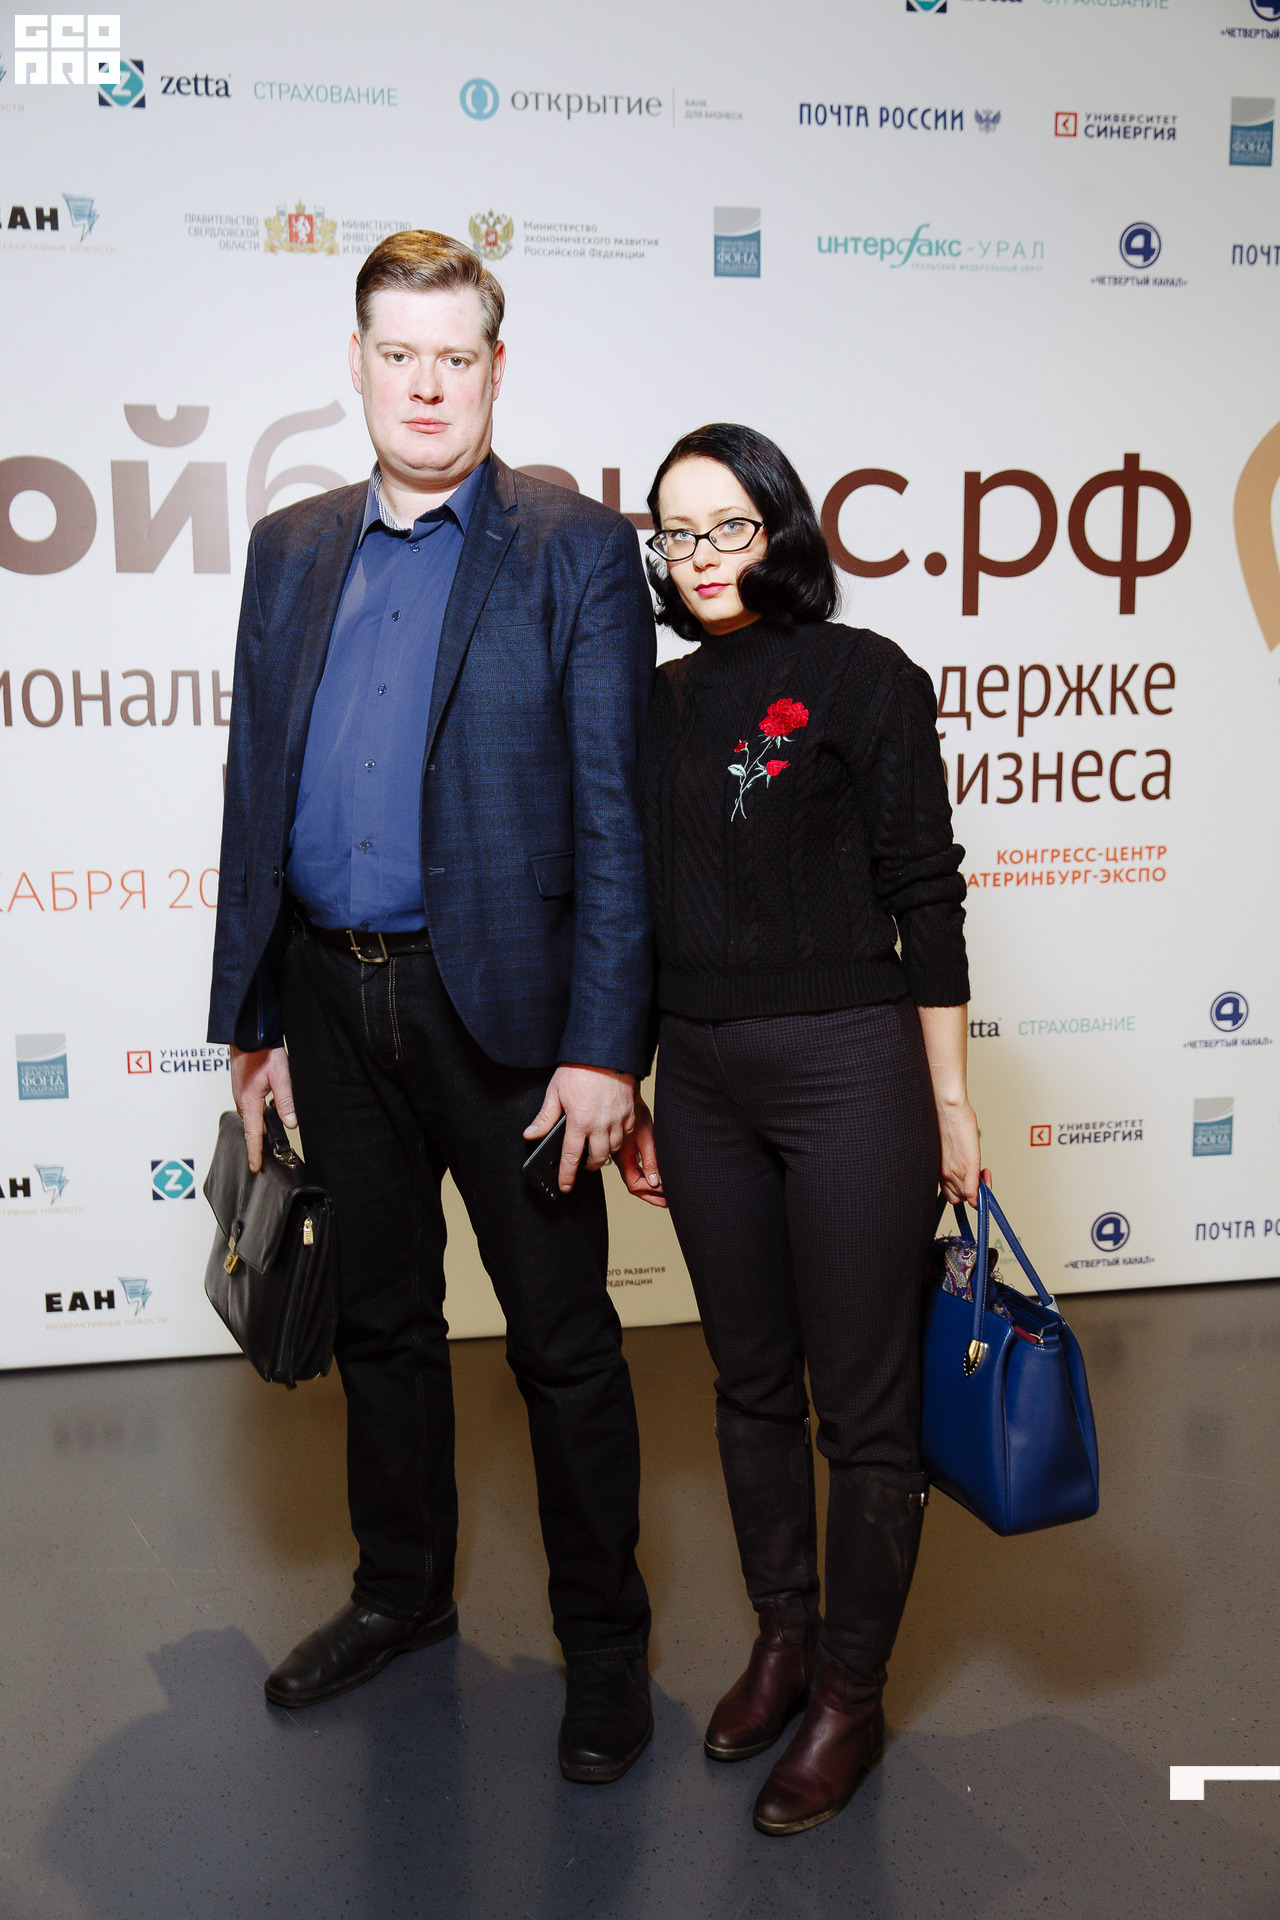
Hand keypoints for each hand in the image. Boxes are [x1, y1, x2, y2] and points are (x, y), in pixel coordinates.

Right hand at [230, 1044, 296, 1173]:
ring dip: (260, 1128)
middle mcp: (242, 1101)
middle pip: (252, 1129)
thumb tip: (291, 1123)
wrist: (249, 1035)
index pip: (252, 1134)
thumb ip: (285, 1101)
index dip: (255, 1153)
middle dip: (259, 1143)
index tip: (255, 1168)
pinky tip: (270, 1112)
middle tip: (269, 1157)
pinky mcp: (243, 1089)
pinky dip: (258, 1116)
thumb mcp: (281, 1076)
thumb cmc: (263, 1052)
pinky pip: (250, 1108)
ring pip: (252, 1118)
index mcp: (249, 1101)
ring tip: (272, 1139)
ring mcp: (240, 1095)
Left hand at [524, 1064, 635, 1192]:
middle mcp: (600, 1125)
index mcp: (579, 1122)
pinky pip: (626, 1136)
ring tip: (596, 1150)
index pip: (571, 1157)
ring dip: (604, 1155)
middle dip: (588, 1166)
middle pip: (597, 1159)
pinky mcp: (629, 1113)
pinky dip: (618, 1141)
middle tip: (582, 1164)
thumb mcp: (555, 1092)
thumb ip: (545, 1118)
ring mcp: (617, 1120)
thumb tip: (531, 1135)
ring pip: (614, 1150)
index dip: (567, 1175)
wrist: (606, 1052)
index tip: (564, 1186)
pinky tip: (610, 1136)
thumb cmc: (579, 1069)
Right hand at [613, 1098, 666, 1207]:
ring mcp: (623, 1156)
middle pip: (634, 1185)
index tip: (666, 1195)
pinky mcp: (627, 1151)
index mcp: (624, 1158)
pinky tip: (655, 1177)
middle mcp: (622, 1160)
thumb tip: (654, 1181)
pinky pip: (635, 1169)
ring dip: (649, 1188)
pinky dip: (646, 1177)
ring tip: (664, 1194)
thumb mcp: (646, 1137)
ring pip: (634, 1179)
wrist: (627, 1097)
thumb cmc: (636, 1113)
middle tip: (666, 1202)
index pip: (635, 1184)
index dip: (650, 1192)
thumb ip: (649, 1160)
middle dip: (650, 1196)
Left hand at [936, 1097, 987, 1206]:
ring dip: (980, 1189)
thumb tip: (962, 1167)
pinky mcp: (968, 1165)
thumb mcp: (947, 1148)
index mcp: (939, 1168)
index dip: (962, 1193)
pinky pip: (972, 1189)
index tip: (971, 1185)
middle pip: (958, 1197)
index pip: (950, 1194)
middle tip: (981, 1179)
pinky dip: (979, 1194)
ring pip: (967, 1196)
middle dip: (972, 1192)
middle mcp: (944, 1172)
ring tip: (984, 1173)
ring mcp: (955, 1170)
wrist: (948, 1108)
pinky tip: (984, 1185)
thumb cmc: (948, 1122)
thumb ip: (953, 1161)